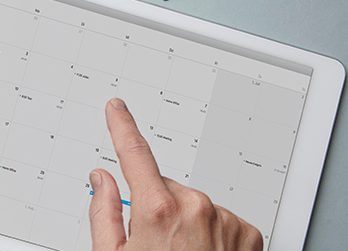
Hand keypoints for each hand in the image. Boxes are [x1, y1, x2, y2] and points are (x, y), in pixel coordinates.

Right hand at [88, 98, 262, 250]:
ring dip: (185, 221)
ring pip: (194, 204)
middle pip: (166, 187)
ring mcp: (224, 219)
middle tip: (151, 242)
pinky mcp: (246, 233)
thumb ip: (103, 212)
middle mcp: (195, 207)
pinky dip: (210, 232)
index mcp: (158, 209)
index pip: (134, 153)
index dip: (122, 126)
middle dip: (156, 206)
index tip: (117, 109)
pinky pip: (219, 218)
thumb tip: (101, 180)